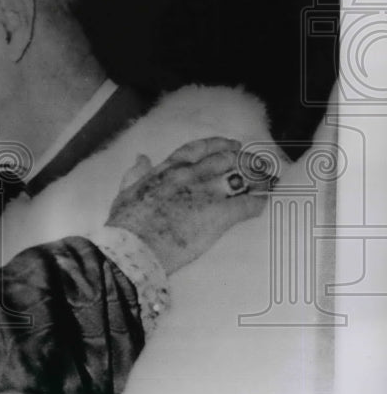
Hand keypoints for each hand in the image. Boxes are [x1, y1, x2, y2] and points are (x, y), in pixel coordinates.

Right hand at [105, 137, 276, 274]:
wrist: (134, 248)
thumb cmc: (125, 225)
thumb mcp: (125, 193)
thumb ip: (135, 173)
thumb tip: (141, 158)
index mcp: (167, 170)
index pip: (198, 149)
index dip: (219, 145)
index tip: (232, 145)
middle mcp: (189, 176)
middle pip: (225, 159)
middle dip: (244, 160)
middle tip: (258, 164)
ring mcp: (206, 194)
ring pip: (240, 177)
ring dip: (257, 177)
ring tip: (269, 179)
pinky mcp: (219, 215)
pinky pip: (247, 204)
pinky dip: (259, 201)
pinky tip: (265, 201)